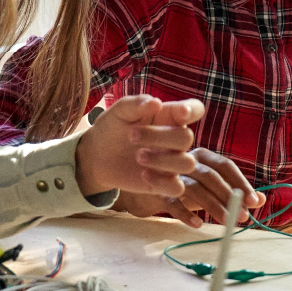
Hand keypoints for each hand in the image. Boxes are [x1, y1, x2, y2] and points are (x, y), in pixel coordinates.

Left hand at [74, 95, 204, 196]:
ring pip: (187, 164)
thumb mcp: (120, 111)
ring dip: (163, 160)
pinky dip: (162, 181)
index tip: (181, 111)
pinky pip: (177, 187)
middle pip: (186, 138)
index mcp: (169, 116)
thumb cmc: (112, 128)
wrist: (96, 155)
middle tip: (131, 135)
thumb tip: (156, 103)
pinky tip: (143, 174)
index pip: (194, 110)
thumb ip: (137, 104)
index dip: (193, 110)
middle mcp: (175, 139)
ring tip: (138, 156)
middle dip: (160, 136)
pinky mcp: (164, 183)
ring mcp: (171, 162)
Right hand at [108, 149, 262, 227]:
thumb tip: (262, 200)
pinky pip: (173, 201)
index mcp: (203, 155)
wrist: (144, 186)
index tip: (254, 201)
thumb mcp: (210, 187)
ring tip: (227, 223)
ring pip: (195, 189)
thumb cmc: (184, 184)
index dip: (241, 182)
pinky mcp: (156, 188)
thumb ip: (234, 191)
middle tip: (243, 217)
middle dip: (229, 197)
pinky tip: (198, 225)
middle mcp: (187, 159)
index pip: (225, 165)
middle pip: (211, 176)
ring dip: (213, 207)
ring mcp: (170, 173)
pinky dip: (186, 213)